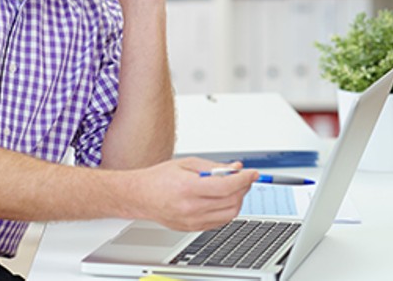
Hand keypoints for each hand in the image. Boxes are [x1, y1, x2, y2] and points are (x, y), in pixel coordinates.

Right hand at [124, 157, 258, 231]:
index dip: (243, 179)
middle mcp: (190, 208)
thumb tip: (236, 168)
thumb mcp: (187, 163)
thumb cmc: (159, 178)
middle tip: (243, 177)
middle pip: (231, 201)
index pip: (226, 187)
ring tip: (232, 187)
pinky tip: (222, 199)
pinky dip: (227, 209)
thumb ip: (213, 167)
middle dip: (243, 188)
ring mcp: (192, 221)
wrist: (141, 196)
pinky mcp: (193, 228)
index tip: (252, 173)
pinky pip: (220, 221)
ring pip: (229, 214)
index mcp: (188, 188)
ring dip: (237, 200)